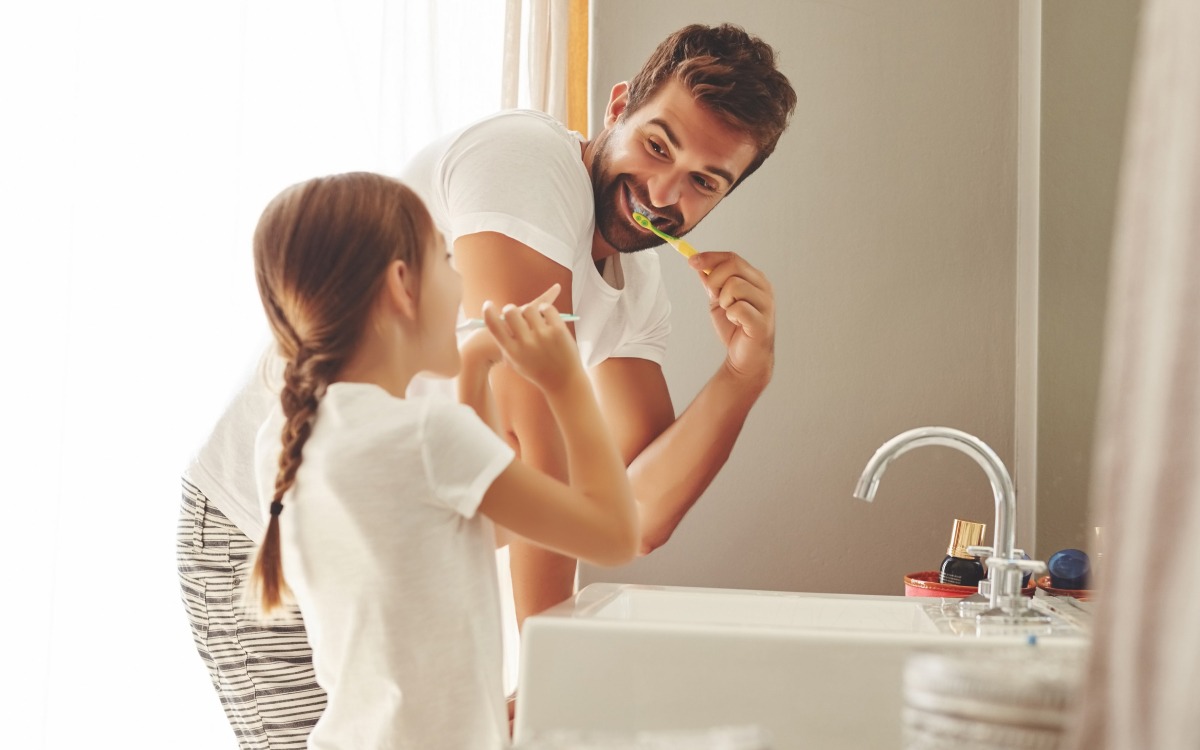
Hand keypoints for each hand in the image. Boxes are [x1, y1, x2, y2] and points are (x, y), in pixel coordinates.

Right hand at [481, 283, 582, 393]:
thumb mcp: (516, 361)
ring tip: (532, 316)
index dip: (488, 313)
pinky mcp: (558, 331)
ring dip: (529, 309)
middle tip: (511, 310)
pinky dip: (545, 308)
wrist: (563, 382)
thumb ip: (507, 343)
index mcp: (512, 351)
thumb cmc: (537, 370)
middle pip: (511, 312)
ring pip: (529, 308)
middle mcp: (526, 343)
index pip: (495, 327)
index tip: (488, 304)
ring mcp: (542, 336)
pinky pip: (547, 308)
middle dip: (510, 309)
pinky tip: (544, 314)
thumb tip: (500, 318)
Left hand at [688, 252, 775, 387]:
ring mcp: (766, 304)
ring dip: (724, 301)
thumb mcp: (718, 301)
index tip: (691, 261)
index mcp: (754, 279)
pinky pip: (738, 308)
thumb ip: (712, 283)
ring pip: (735, 285)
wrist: (745, 358)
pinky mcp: (762, 321)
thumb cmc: (735, 329)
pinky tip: (736, 323)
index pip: (732, 258)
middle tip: (714, 298)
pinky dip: (731, 316)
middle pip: (733, 266)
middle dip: (714, 280)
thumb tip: (699, 264)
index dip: (710, 257)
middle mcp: (764, 287)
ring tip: (729, 313)